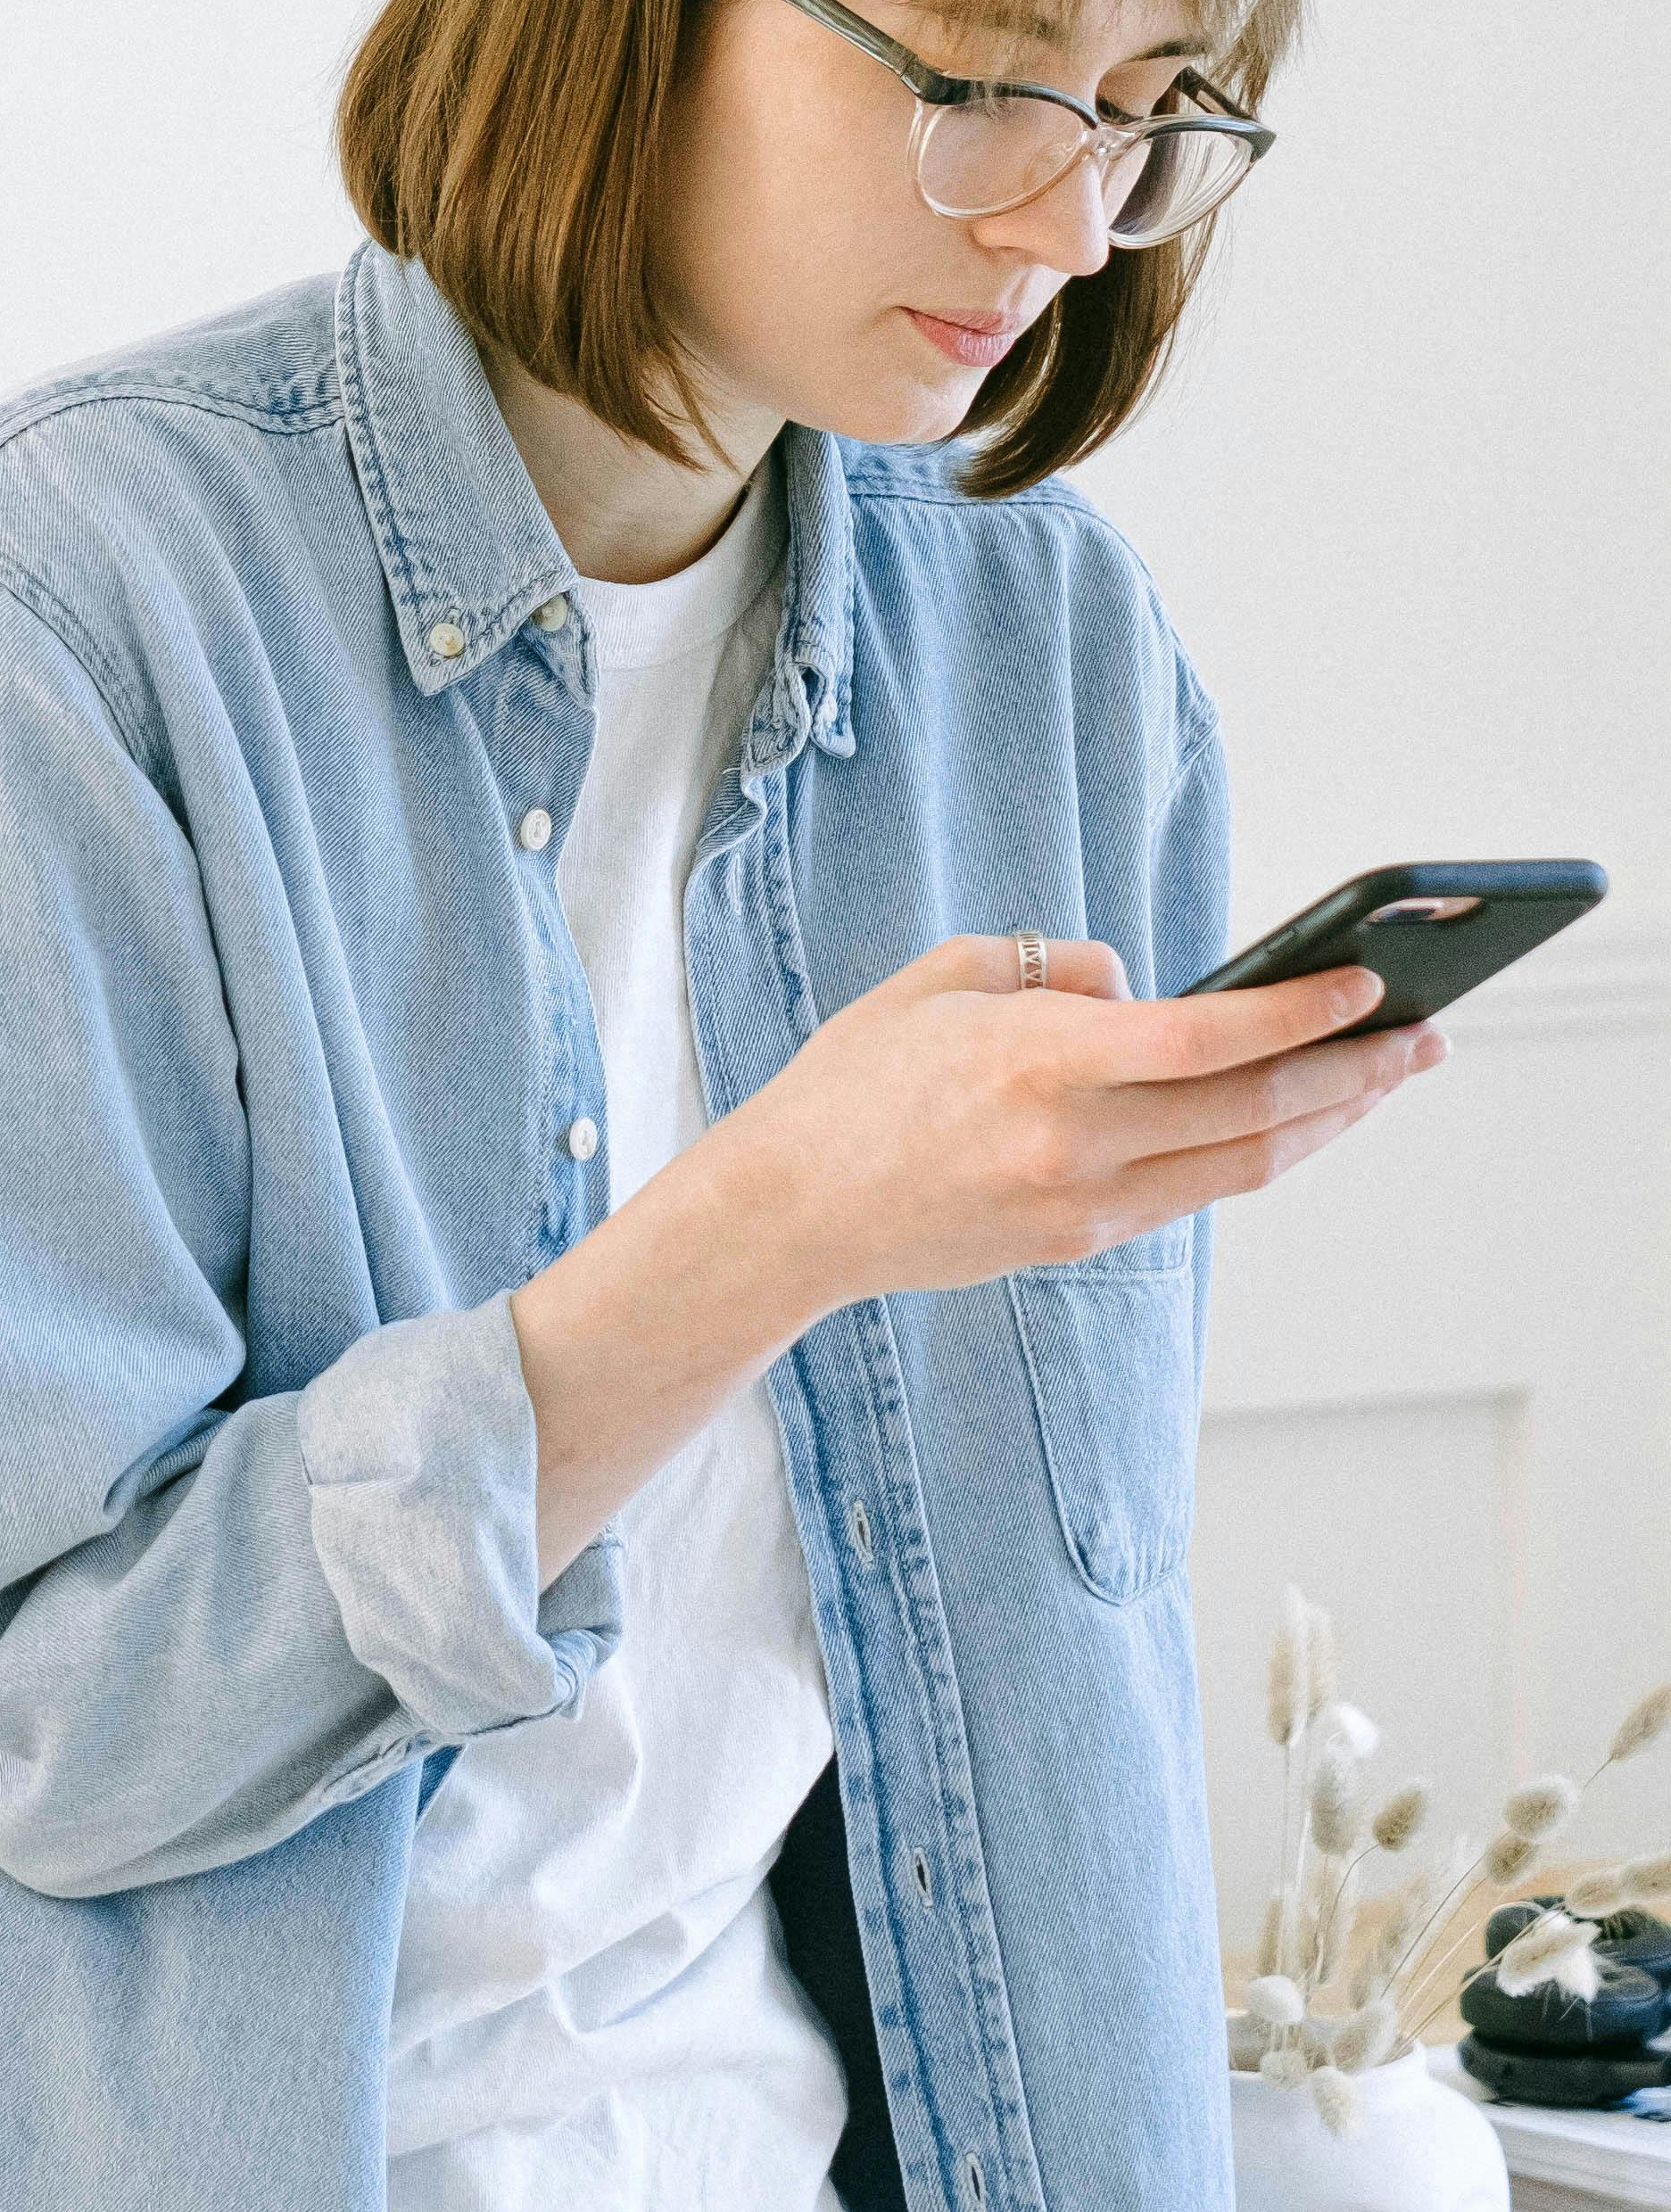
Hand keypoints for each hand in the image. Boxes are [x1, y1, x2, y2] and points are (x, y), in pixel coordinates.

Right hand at [722, 935, 1446, 1311]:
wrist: (789, 1213)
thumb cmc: (852, 1082)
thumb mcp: (940, 979)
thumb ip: (1052, 968)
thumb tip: (1139, 985)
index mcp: (1036, 1059)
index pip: (1206, 1038)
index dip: (1301, 1013)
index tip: (1367, 986)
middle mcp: (1073, 1141)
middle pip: (1254, 1110)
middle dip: (1355, 1071)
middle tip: (1423, 1039)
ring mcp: (1081, 1204)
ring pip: (1244, 1164)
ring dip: (1327, 1121)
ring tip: (1384, 1080)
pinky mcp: (1077, 1243)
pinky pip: (1193, 1193)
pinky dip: (1257, 1153)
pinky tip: (1291, 1121)